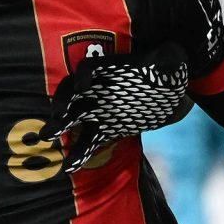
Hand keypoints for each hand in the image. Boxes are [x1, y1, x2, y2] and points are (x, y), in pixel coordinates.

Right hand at [50, 42, 192, 163]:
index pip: (91, 69)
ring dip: (60, 127)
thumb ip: (166, 58)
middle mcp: (100, 89)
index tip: (84, 85)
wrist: (175, 92)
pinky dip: (79, 154)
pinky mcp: (108, 130)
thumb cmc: (168, 69)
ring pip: (75, 118)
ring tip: (48, 137)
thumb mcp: (170, 58)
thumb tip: (170, 55)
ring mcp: (101, 110)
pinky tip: (71, 167)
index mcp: (111, 70)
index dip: (84, 75)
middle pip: (73, 94)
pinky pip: (89, 141)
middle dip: (62, 104)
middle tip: (57, 114)